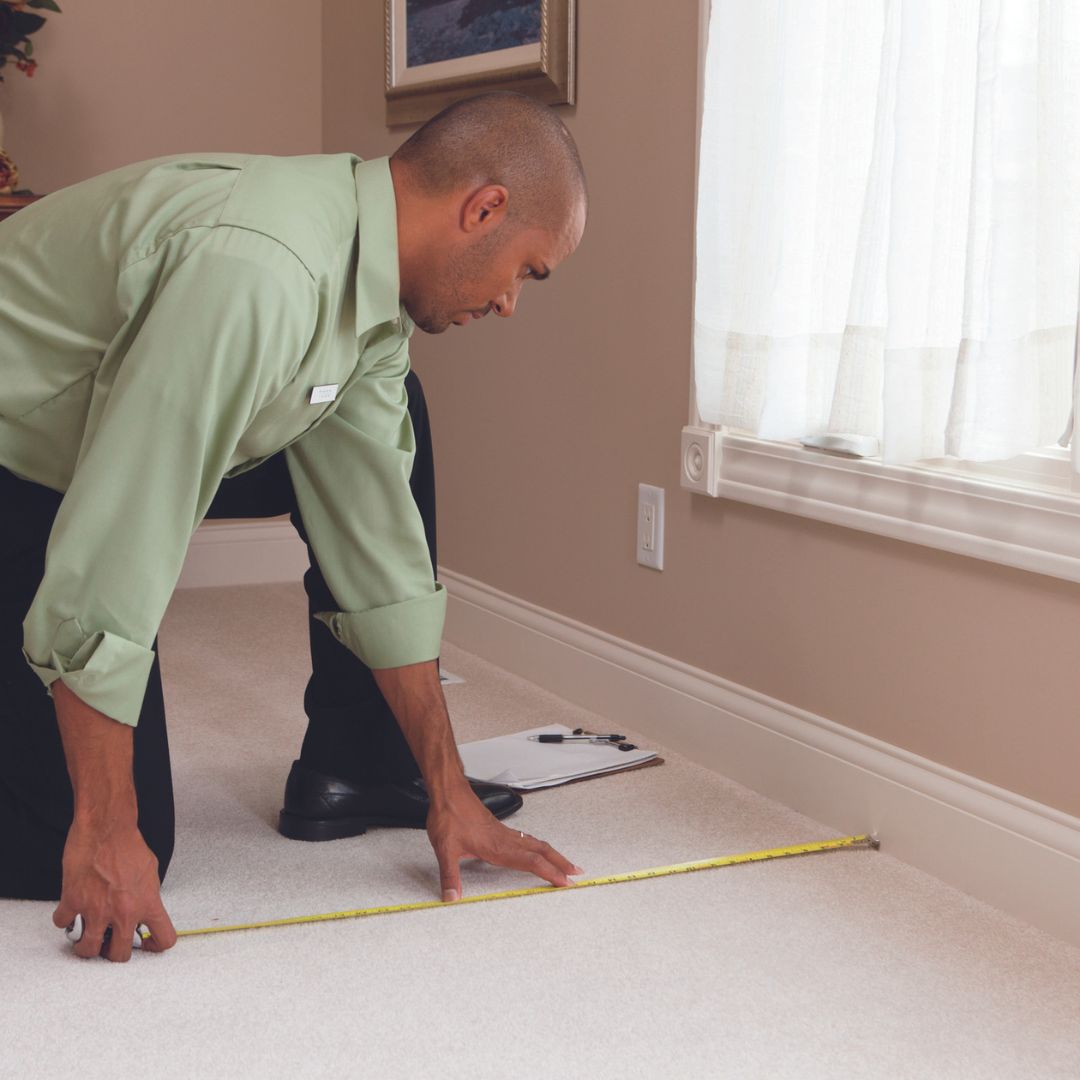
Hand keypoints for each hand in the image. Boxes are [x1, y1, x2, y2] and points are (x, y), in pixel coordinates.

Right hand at [52, 820, 176, 961]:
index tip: (145, 944)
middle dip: (113, 951)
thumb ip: (147, 895)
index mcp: (147, 904)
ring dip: (85, 945)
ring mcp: (96, 910)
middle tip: (108, 941)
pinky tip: (70, 910)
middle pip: (119, 956)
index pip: (164, 938)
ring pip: (87, 950)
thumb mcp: (150, 872)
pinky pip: (63, 923)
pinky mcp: (73, 901)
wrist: (107, 828)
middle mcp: (124, 912)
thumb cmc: (129, 844)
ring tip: (85, 935)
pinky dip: (64, 919)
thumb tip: (142, 909)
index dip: (155, 946)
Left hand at [427, 786, 583, 901]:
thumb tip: (452, 897)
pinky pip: (527, 839)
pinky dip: (539, 847)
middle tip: (577, 873)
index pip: (531, 861)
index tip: (565, 883)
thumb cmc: (449, 817)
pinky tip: (537, 850)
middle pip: (542, 851)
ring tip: (565, 864)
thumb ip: (450, 876)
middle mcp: (506, 839)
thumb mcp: (446, 849)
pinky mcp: (500, 829)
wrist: (449, 792)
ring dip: (553, 854)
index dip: (550, 873)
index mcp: (498, 847)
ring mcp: (505, 833)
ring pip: (536, 843)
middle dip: (561, 863)